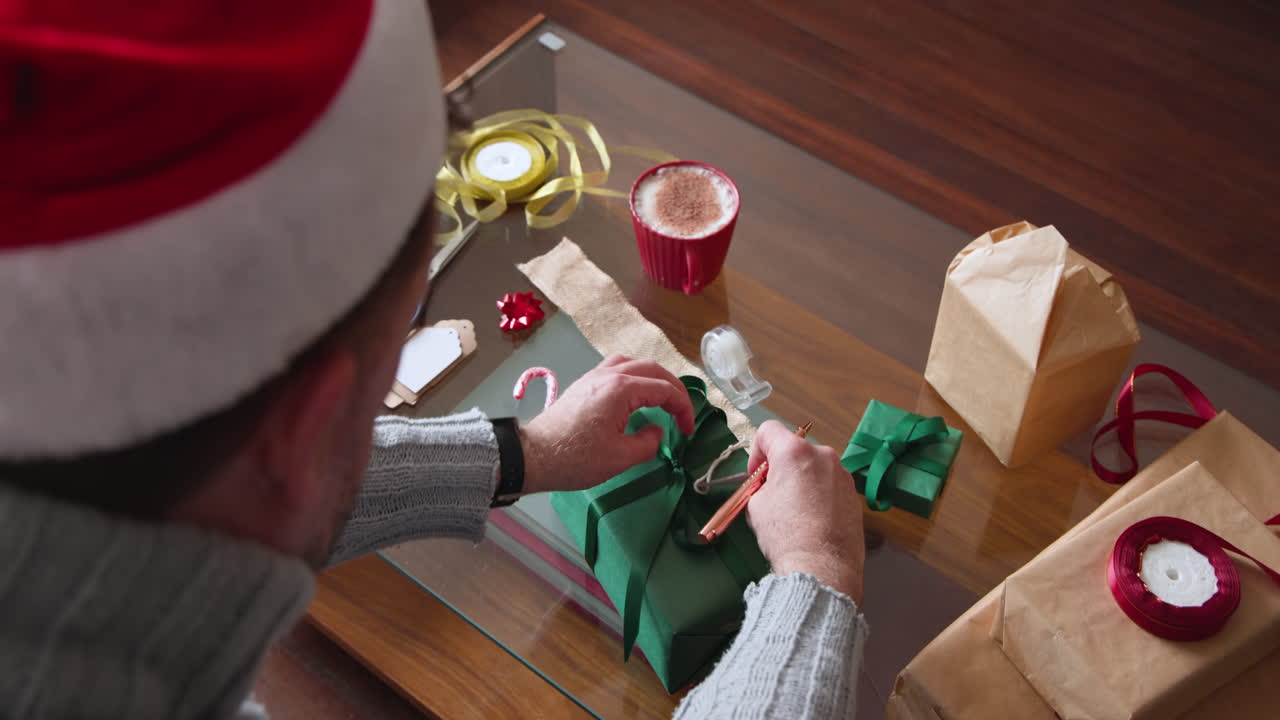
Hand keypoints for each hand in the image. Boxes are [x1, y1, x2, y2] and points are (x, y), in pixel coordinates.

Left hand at [519, 355, 695, 493]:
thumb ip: (648, 443)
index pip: (664, 391)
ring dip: (654, 377)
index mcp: (621, 389)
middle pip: (652, 369)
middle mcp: (609, 374)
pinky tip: (636, 393)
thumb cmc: (576, 458)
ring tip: (663, 398)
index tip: (688, 431)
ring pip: (633, 363)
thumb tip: (657, 432)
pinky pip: (617, 368)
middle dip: (674, 389)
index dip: (683, 409)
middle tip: (683, 412)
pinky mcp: (584, 384)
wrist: (533, 456)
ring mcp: (594, 376)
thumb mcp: (620, 458)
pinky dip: (635, 376)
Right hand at [745, 420, 864, 602]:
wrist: (822, 567)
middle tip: (773, 495)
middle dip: (781, 468)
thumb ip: (761, 485)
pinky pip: (830, 485)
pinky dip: (820, 495)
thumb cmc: (786, 536)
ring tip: (796, 512)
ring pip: (814, 468)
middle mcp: (823, 455)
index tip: (756, 475)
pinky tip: (814, 521)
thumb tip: (768, 485)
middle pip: (795, 450)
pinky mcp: (854, 494)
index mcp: (794, 452)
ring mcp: (843, 474)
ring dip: (802, 481)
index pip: (769, 431)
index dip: (757, 451)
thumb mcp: (756, 506)